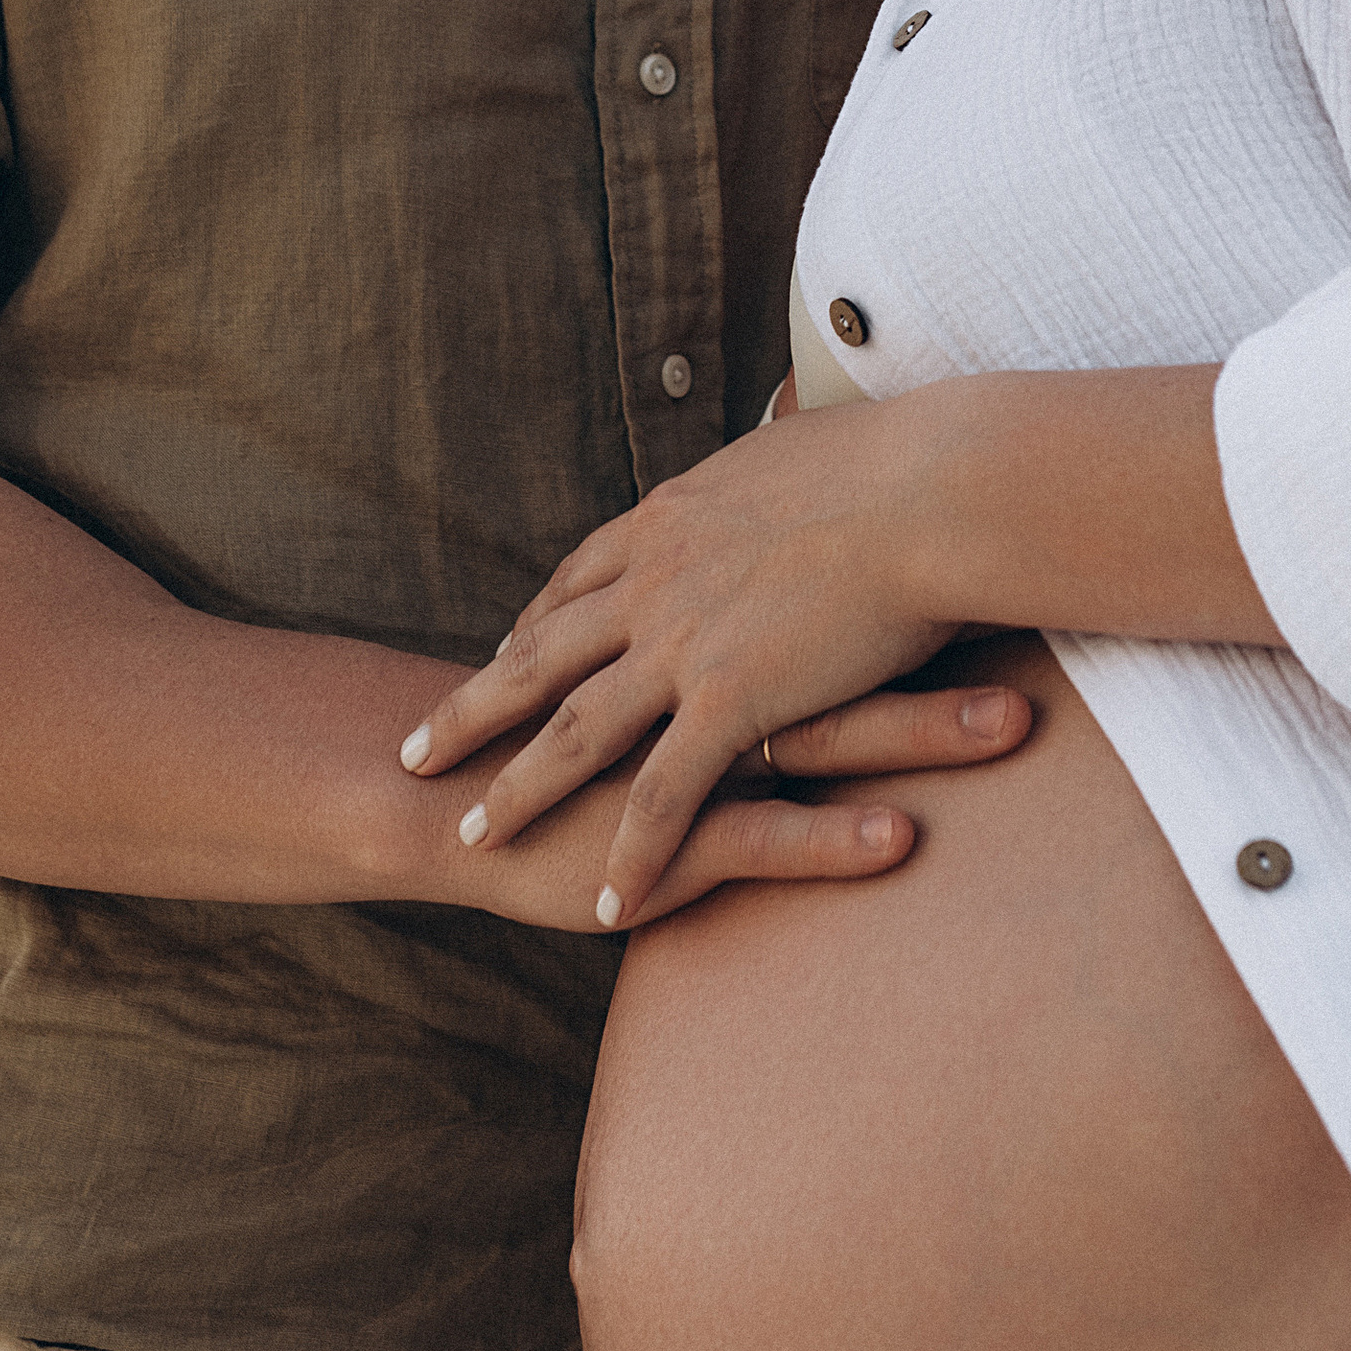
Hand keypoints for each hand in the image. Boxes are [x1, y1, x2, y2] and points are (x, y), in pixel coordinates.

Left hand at [399, 399, 1025, 923]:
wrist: (933, 487)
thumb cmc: (898, 463)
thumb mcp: (801, 450)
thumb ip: (769, 475)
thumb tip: (784, 458)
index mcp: (670, 520)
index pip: (579, 580)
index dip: (536, 625)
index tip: (504, 651)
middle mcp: (655, 581)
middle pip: (540, 654)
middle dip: (475, 706)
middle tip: (418, 748)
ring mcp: (684, 643)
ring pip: (575, 731)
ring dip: (519, 789)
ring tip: (470, 835)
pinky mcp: (732, 700)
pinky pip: (666, 794)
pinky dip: (632, 852)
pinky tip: (607, 901)